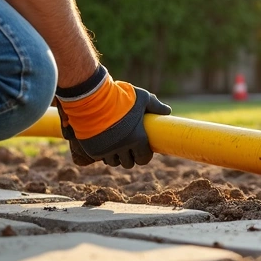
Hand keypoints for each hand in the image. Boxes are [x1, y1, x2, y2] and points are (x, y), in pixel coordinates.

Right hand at [55, 67, 171, 168]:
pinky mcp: (93, 150)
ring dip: (116, 157)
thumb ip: (155, 106)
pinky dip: (103, 154)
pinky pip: (101, 158)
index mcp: (137, 139)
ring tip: (116, 147)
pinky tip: (105, 146)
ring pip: (113, 162)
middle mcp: (122, 148)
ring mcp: (107, 150)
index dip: (143, 156)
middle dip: (130, 157)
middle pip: (128, 163)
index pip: (143, 158)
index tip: (141, 151)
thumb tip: (167, 111)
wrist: (93, 98)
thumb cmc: (121, 97)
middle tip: (128, 148)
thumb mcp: (142, 98)